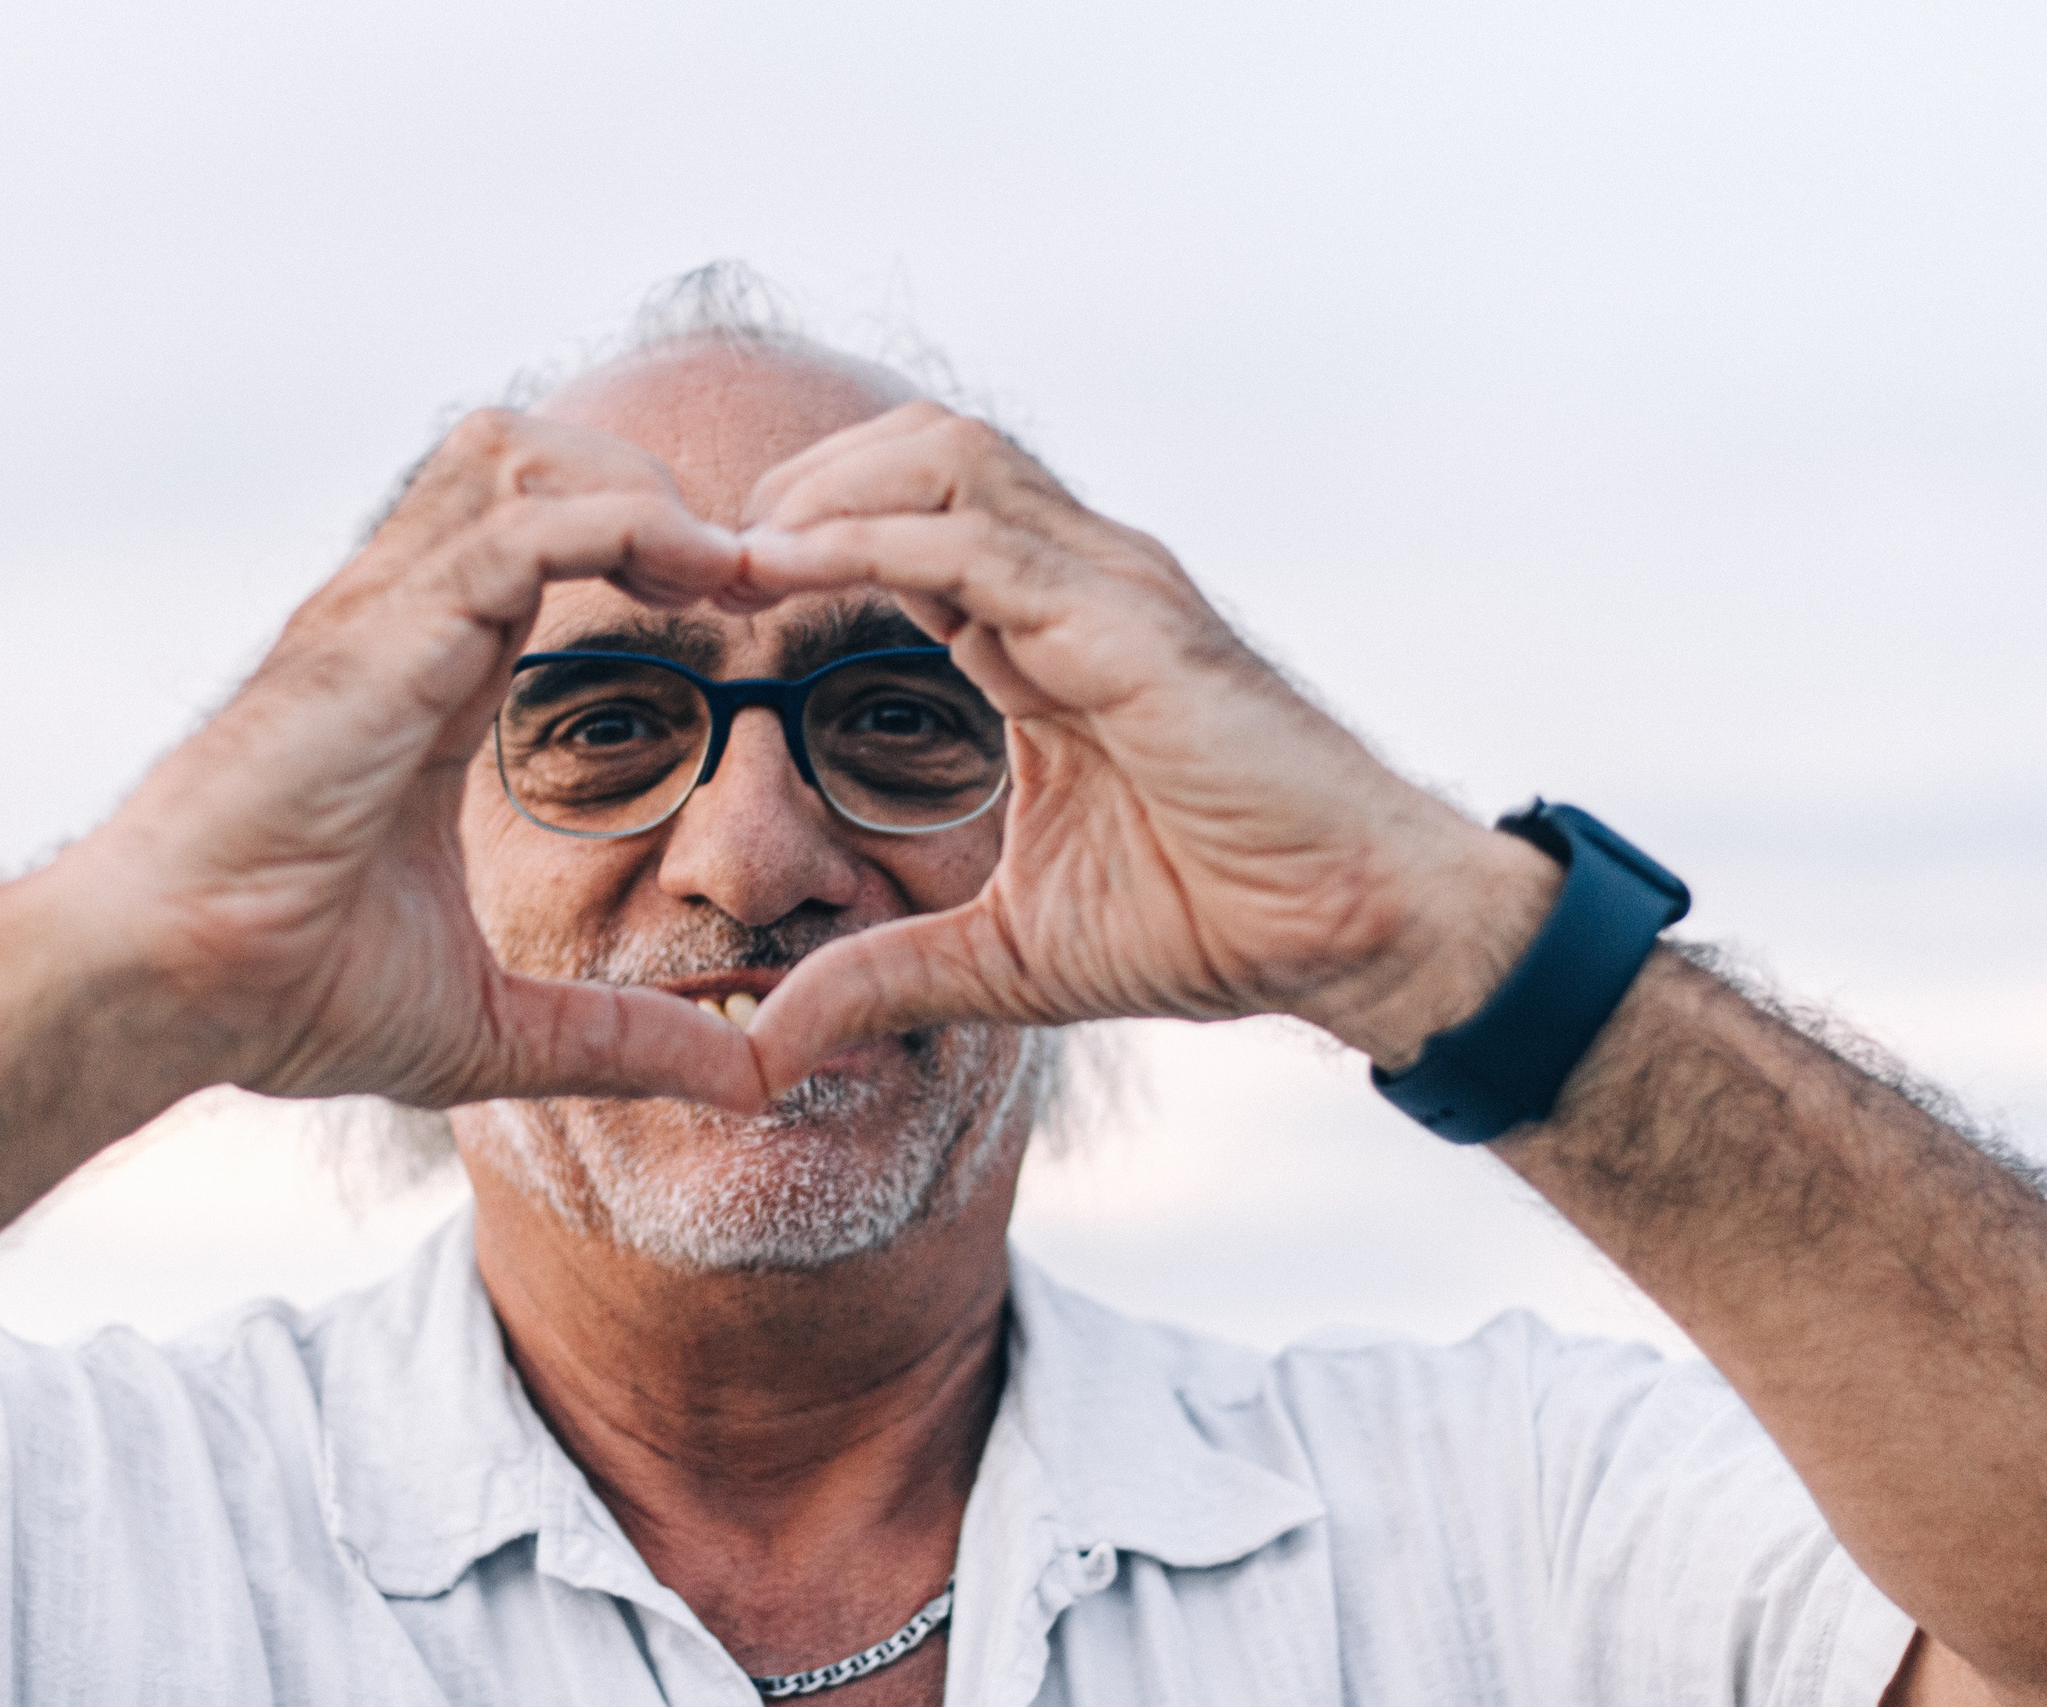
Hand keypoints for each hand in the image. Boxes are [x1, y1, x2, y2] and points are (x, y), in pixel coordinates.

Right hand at [66, 410, 767, 1111]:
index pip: (538, 538)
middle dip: (651, 480)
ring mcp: (382, 617)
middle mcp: (400, 621)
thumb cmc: (281, 996)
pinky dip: (624, 526)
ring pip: (521, 455)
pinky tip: (701, 576)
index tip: (743, 606)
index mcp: (424, 676)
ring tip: (726, 567)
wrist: (160, 993)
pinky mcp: (378, 639)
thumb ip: (620, 1038)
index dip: (648, 541)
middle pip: (529, 456)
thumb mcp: (490, 1024)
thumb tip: (749, 1079)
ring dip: (641, 484)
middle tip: (749, 571)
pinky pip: (518, 528)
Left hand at [732, 403, 1556, 1090]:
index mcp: (1044, 635)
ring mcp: (1109, 587)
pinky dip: (868, 541)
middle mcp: (1076, 583)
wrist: (1353, 932)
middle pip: (915, 453)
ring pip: (943, 459)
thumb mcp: (1007, 956)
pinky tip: (783, 570)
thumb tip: (770, 1036)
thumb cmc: (1213, 921)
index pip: (904, 529)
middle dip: (795, 486)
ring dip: (821, 489)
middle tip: (693, 559)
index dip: (797, 544)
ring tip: (731, 552)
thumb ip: (886, 975)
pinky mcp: (1132, 625)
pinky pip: (980, 545)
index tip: (699, 601)